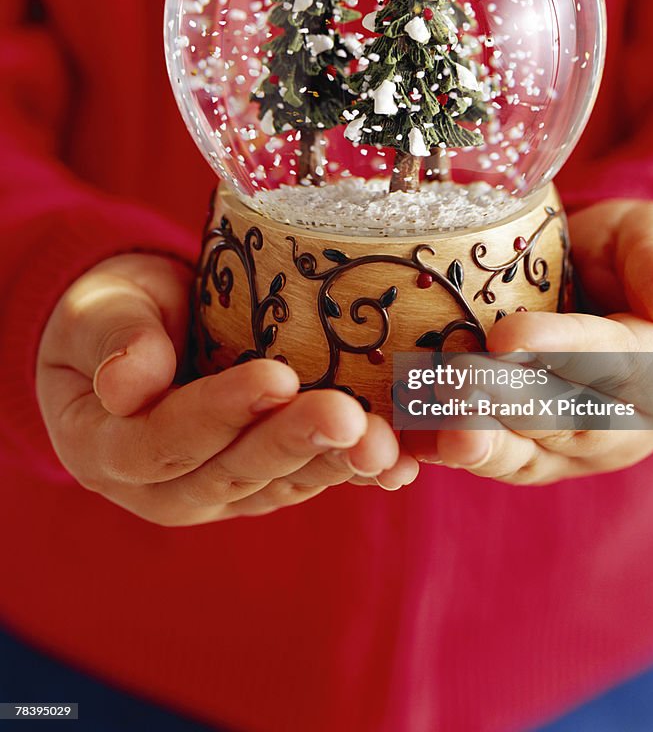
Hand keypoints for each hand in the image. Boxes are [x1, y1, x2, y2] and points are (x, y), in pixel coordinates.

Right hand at [37, 253, 416, 524]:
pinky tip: (400, 459)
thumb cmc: (112, 314)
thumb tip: (124, 384)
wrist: (137, 332)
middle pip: (233, 471)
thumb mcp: (99, 313)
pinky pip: (308, 479)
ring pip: (281, 483)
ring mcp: (218, 492)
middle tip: (349, 417)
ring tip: (386, 444)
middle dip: (295, 442)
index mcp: (108, 449)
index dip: (220, 412)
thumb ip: (115, 341)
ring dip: (336, 463)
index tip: (274, 376)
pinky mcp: (263, 481)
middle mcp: (164, 488)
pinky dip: (353, 469)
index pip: (164, 440)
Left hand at [402, 200, 652, 483]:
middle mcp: (628, 422)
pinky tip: (412, 443)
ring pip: (527, 454)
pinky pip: (494, 462)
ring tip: (435, 424)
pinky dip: (450, 455)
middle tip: (452, 381)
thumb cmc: (628, 254)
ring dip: (478, 441)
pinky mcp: (533, 458)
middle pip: (566, 419)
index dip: (562, 350)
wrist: (603, 290)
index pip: (616, 362)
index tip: (506, 335)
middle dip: (506, 403)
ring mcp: (578, 449)